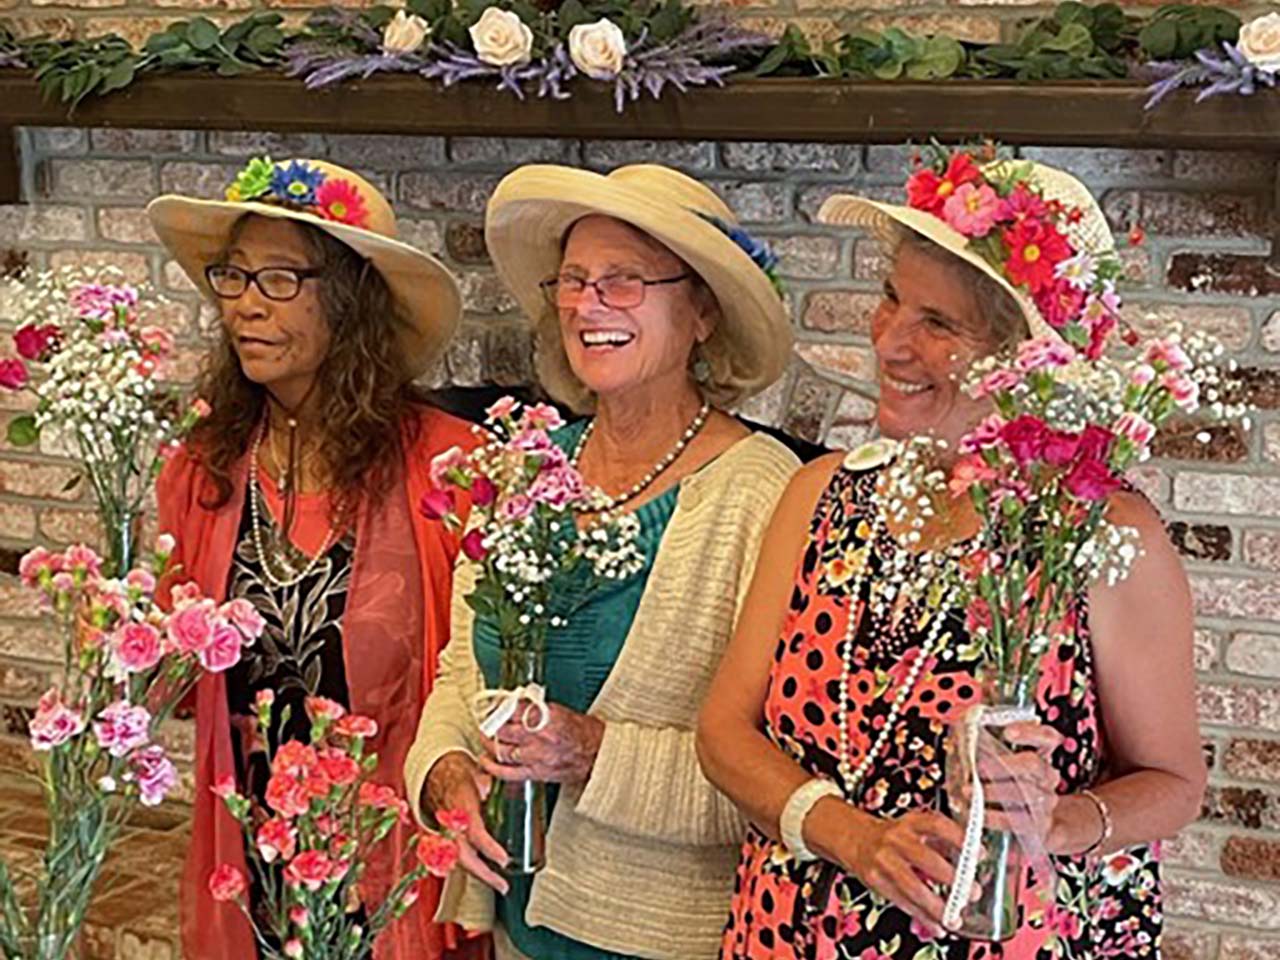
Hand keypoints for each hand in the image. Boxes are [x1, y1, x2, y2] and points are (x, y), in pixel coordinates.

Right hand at [424, 751, 509, 893]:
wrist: (437, 779)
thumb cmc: (460, 778)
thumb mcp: (475, 773)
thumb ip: (485, 780)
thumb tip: (490, 787)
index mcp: (460, 809)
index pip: (474, 833)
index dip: (489, 848)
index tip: (503, 859)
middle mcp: (452, 826)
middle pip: (465, 857)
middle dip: (484, 874)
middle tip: (503, 885)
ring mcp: (446, 835)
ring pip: (460, 862)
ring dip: (480, 875)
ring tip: (500, 884)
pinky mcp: (446, 841)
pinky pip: (457, 859)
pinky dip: (472, 869)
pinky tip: (487, 876)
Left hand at [478, 702, 603, 784]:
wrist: (599, 755)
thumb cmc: (585, 733)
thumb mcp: (561, 711)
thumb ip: (537, 708)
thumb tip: (517, 704)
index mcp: (546, 717)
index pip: (512, 710)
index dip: (499, 707)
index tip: (493, 705)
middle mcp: (538, 737)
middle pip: (502, 730)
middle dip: (490, 724)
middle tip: (486, 720)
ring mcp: (535, 756)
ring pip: (500, 750)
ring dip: (488, 743)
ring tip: (485, 737)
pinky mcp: (535, 773)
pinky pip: (507, 772)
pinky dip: (492, 767)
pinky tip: (486, 760)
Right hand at [840, 808, 975, 935]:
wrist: (858, 839)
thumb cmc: (895, 838)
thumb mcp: (916, 830)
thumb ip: (942, 842)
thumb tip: (974, 863)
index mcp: (911, 823)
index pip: (937, 825)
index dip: (960, 839)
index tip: (980, 854)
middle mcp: (896, 839)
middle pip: (927, 859)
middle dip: (953, 879)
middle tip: (972, 892)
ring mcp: (884, 860)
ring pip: (913, 887)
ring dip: (937, 906)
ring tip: (954, 918)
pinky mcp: (876, 880)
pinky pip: (903, 902)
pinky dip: (923, 917)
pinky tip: (936, 926)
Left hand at [964, 722, 1062, 846]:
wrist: (1039, 824)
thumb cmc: (1012, 786)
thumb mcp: (1004, 763)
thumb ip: (990, 745)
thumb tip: (962, 728)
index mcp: (1043, 755)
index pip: (1047, 737)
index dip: (1030, 732)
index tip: (1008, 732)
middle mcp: (1048, 777)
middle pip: (1034, 764)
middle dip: (1005, 764)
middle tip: (979, 766)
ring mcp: (1045, 802)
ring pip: (1026, 793)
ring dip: (995, 791)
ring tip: (969, 790)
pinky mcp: (1037, 826)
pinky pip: (1018, 820)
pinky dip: (996, 816)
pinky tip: (980, 813)